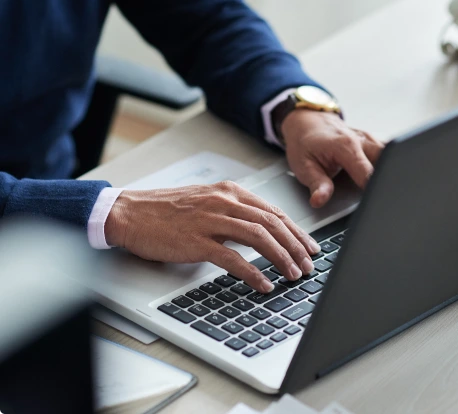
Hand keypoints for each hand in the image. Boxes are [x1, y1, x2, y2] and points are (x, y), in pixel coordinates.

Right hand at [105, 181, 320, 292]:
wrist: (130, 212)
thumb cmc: (166, 209)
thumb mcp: (206, 201)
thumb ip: (233, 211)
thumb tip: (261, 229)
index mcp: (229, 192)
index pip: (272, 211)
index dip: (295, 230)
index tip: (309, 245)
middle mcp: (224, 202)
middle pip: (271, 223)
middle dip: (296, 245)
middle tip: (309, 263)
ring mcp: (210, 220)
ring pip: (258, 237)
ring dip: (281, 258)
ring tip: (294, 274)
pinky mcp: (196, 241)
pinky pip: (232, 258)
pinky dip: (252, 272)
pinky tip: (263, 284)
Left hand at [281, 110, 384, 207]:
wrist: (306, 121)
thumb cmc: (304, 143)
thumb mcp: (304, 166)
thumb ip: (317, 184)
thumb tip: (320, 200)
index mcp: (345, 146)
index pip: (368, 173)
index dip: (372, 190)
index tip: (374, 202)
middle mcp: (361, 140)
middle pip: (387, 161)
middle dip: (387, 180)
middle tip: (382, 197)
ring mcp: (369, 139)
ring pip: (390, 156)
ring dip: (389, 171)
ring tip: (383, 188)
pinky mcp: (373, 142)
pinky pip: (387, 153)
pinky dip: (388, 165)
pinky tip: (383, 177)